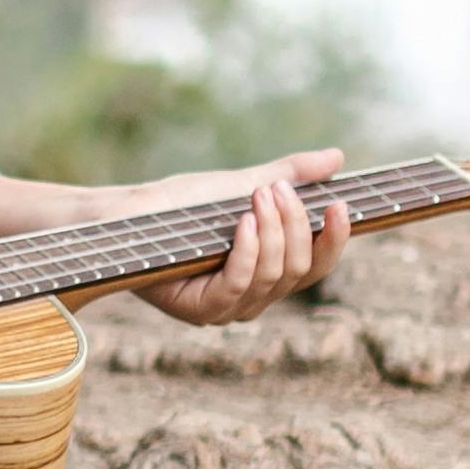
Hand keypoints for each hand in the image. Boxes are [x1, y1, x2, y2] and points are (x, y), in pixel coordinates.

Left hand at [135, 150, 350, 327]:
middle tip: (277, 190)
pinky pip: (240, 284)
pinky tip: (242, 223)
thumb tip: (337, 157)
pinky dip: (247, 251)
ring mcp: (228, 309)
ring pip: (274, 276)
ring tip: (258, 196)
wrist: (130, 214)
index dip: (334, 239)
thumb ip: (289, 176)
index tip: (340, 204)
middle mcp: (254, 297)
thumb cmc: (182, 204)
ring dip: (272, 231)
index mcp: (269, 272)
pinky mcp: (201, 311)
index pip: (316, 265)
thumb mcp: (243, 185)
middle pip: (300, 269)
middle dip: (296, 225)